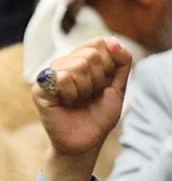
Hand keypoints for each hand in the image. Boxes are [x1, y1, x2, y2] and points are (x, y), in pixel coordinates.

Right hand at [33, 37, 131, 180]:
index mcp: (83, 60)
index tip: (105, 83)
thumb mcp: (118, 88)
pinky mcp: (40, 87)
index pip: (99, 44)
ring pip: (77, 66)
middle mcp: (66, 63)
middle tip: (91, 95)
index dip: (109, 65)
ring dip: (86, 90)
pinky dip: (72, 94)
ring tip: (79, 100)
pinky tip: (67, 103)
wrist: (88, 140)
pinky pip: (62, 78)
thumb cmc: (100, 115)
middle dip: (99, 80)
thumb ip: (122, 63)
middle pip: (90, 55)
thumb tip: (114, 40)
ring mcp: (51, 74)